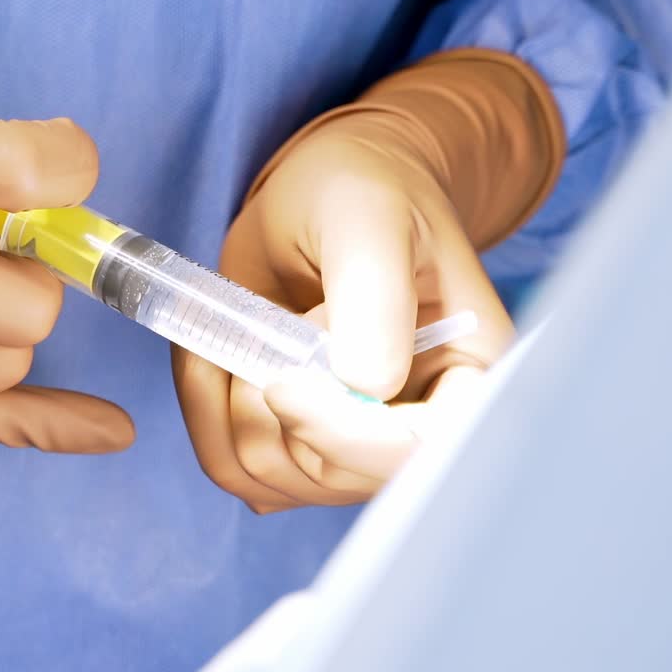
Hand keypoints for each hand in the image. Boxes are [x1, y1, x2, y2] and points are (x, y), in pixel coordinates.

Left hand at [173, 51, 563, 512]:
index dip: (343, 435)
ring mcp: (349, 443)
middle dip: (276, 409)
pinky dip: (204, 412)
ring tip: (244, 331)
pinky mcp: (293, 441)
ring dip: (230, 406)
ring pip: (273, 479)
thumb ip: (374, 297)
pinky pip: (233, 464)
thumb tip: (366, 386)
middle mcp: (414, 424)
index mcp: (467, 374)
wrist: (317, 196)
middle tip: (271, 327)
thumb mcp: (368, 219)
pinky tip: (213, 355)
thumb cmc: (360, 191)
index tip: (281, 383)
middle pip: (334, 477)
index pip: (418, 451)